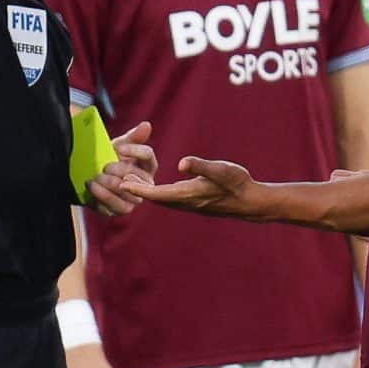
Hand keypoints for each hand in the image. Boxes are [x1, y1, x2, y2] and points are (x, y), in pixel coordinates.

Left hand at [86, 121, 155, 216]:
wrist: (90, 177)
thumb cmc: (109, 160)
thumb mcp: (118, 146)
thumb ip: (132, 137)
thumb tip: (146, 125)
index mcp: (148, 166)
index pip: (147, 155)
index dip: (134, 151)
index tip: (118, 148)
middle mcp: (146, 184)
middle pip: (134, 173)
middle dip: (116, 168)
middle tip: (103, 166)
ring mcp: (135, 198)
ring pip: (123, 189)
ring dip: (107, 181)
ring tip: (95, 176)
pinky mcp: (121, 210)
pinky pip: (113, 204)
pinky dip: (100, 193)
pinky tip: (91, 185)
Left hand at [121, 156, 264, 218]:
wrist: (250, 201)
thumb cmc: (237, 183)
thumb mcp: (220, 169)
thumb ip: (200, 165)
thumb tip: (182, 163)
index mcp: (188, 194)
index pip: (157, 193)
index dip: (138, 188)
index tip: (121, 183)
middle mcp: (186, 202)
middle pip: (155, 198)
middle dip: (137, 190)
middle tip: (117, 180)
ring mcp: (191, 205)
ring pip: (162, 200)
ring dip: (147, 192)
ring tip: (132, 182)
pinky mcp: (195, 203)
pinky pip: (170, 200)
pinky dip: (158, 194)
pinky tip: (157, 189)